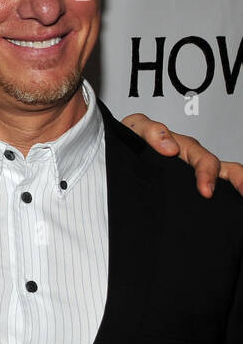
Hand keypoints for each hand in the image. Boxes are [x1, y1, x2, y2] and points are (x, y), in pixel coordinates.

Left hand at [122, 113, 242, 196]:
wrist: (114, 152)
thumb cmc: (130, 139)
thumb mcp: (136, 128)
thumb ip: (151, 131)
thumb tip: (171, 147)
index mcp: (184, 148)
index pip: (205, 161)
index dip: (207, 174)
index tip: (206, 191)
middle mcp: (193, 162)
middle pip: (225, 171)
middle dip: (238, 181)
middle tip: (241, 194)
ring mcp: (191, 176)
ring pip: (224, 180)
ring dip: (236, 188)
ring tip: (241, 201)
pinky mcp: (185, 191)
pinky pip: (210, 194)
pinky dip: (222, 201)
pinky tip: (225, 215)